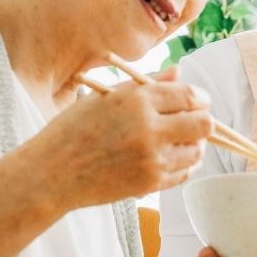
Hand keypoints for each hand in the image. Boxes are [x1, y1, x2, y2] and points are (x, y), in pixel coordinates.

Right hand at [34, 67, 212, 209]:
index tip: (198, 101)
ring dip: (194, 144)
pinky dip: (183, 165)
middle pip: (204, 124)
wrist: (52, 172)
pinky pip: (183, 173)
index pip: (190, 95)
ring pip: (197, 150)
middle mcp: (149, 128)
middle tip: (194, 121)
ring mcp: (151, 159)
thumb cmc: (74, 130)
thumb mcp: (107, 97)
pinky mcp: (150, 184)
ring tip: (181, 141)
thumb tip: (179, 72)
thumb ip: (148, 84)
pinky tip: (170, 158)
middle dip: (204, 120)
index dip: (200, 98)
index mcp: (137, 100)